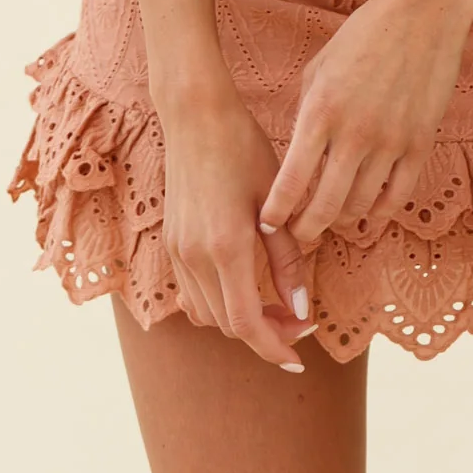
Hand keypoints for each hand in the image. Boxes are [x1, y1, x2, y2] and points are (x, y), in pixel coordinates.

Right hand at [153, 75, 316, 369]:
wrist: (196, 115)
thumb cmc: (243, 148)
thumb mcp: (275, 203)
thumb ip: (288, 260)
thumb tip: (301, 309)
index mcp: (225, 248)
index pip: (247, 325)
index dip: (274, 348)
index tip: (300, 358)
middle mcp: (195, 257)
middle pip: (227, 326)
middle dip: (264, 334)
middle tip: (298, 321)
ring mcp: (177, 251)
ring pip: (206, 314)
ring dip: (239, 321)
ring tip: (274, 305)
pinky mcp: (170, 242)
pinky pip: (191, 292)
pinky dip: (217, 302)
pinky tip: (242, 286)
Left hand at [259, 0, 471, 247]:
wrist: (423, 13)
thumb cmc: (364, 34)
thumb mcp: (319, 68)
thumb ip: (306, 113)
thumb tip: (298, 156)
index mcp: (320, 112)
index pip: (291, 181)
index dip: (276, 212)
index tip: (267, 224)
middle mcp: (353, 134)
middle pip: (325, 207)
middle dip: (307, 230)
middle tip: (299, 235)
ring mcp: (390, 142)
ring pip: (360, 207)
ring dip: (342, 220)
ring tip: (332, 219)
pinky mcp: (420, 144)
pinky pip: (397, 197)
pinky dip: (379, 213)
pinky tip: (368, 215)